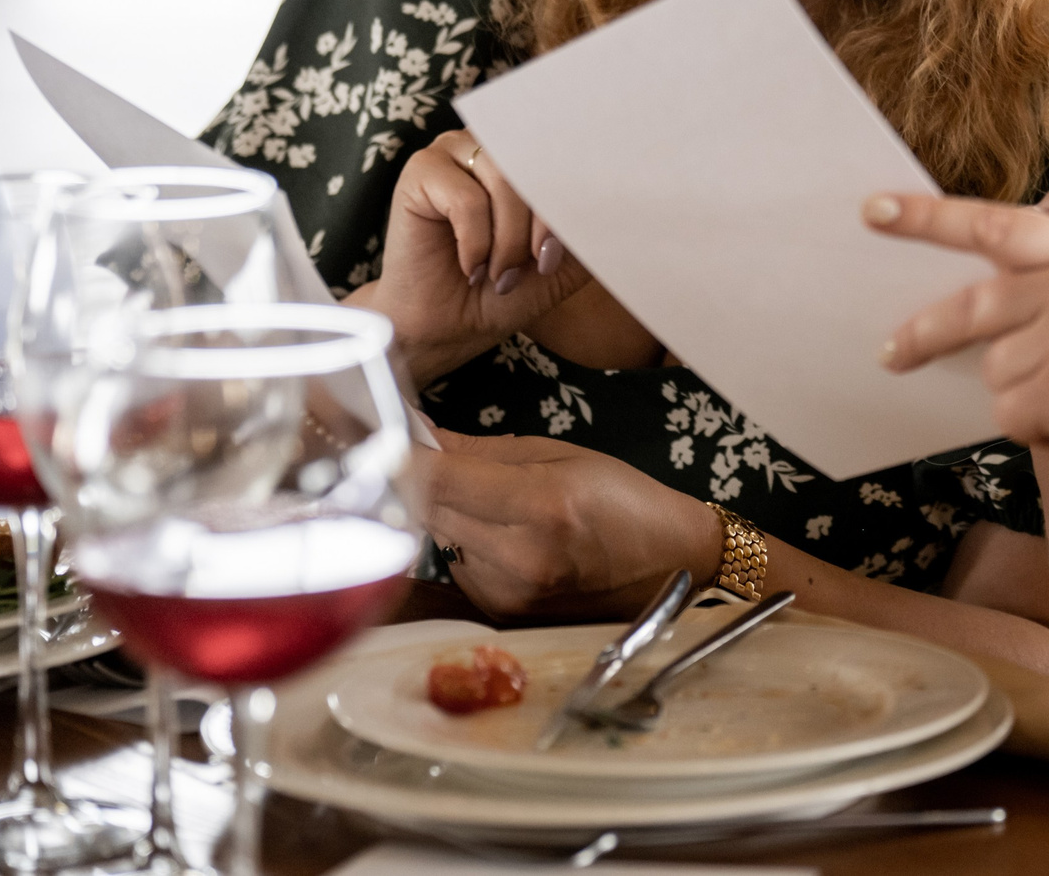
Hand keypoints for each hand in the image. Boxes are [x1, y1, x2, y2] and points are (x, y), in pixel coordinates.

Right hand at [371, 129, 591, 380]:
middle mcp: (494, 144)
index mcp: (531, 156)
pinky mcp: (422, 170)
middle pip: (541, 166)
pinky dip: (476, 242)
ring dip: (510, 239)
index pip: (570, 154)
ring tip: (501, 274)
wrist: (452, 325)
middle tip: (537, 266)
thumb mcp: (564, 260)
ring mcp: (456, 151)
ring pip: (505, 181)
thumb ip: (588, 225)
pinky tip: (470, 267)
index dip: (576, 202)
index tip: (566, 250)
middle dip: (545, 225)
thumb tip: (623, 202)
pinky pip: (466, 199)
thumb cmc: (506, 289)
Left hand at [421, 430, 720, 621]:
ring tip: (488, 499)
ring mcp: (508, 593)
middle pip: (428, 510)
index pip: (439, 478)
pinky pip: (457, 566)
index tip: (377, 434)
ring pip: (437, 539)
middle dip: (421, 479)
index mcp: (542, 504)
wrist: (671, 564)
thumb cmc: (626, 501)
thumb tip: (418, 438)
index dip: (401, 455)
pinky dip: (465, 543)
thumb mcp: (563, 455)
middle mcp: (520, 557)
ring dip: (444, 513)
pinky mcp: (501, 613)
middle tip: (427, 453)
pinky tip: (502, 534)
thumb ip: (483, 450)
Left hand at [868, 192, 1048, 513]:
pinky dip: (1036, 431)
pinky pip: (1010, 416)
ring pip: (994, 370)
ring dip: (1022, 396)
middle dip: (923, 334)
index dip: (930, 218)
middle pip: (973, 307)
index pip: (997, 226)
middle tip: (888, 353)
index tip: (876, 212)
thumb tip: (1001, 278)